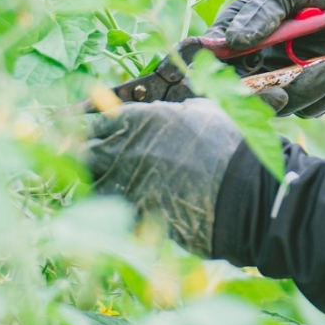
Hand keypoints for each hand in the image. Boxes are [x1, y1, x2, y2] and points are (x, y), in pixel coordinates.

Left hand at [85, 99, 240, 257]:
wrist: (241, 189)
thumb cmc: (227, 145)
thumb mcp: (204, 112)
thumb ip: (181, 110)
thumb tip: (179, 111)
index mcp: (137, 119)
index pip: (94, 124)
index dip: (91, 133)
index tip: (93, 139)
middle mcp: (122, 148)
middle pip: (83, 154)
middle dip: (86, 159)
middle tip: (95, 166)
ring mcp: (124, 182)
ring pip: (91, 186)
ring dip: (97, 187)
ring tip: (112, 191)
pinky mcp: (131, 213)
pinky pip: (109, 213)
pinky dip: (112, 214)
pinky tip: (124, 213)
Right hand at [181, 0, 324, 118]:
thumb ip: (264, 10)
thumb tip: (231, 41)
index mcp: (242, 31)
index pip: (212, 60)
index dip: (211, 74)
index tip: (231, 77)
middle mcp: (257, 61)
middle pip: (243, 94)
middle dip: (261, 99)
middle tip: (281, 96)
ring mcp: (285, 81)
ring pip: (281, 105)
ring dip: (309, 89)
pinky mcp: (313, 96)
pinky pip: (313, 107)